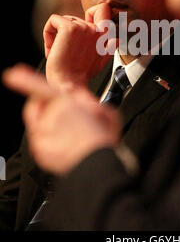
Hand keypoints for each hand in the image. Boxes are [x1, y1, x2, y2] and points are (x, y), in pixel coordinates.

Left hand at [2, 63, 119, 174]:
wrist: (98, 167)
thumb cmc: (103, 141)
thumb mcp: (105, 114)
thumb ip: (88, 102)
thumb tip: (77, 98)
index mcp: (66, 105)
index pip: (39, 88)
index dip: (25, 80)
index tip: (13, 74)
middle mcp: (49, 120)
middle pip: (38, 107)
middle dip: (48, 107)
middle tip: (68, 113)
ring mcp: (42, 138)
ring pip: (40, 125)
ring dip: (51, 125)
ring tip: (74, 134)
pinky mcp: (41, 153)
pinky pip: (42, 142)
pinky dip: (52, 141)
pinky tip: (69, 145)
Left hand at [43, 3, 113, 90]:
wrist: (69, 83)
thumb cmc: (81, 75)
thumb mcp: (100, 62)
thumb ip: (109, 48)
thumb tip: (117, 40)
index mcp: (104, 36)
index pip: (103, 9)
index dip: (92, 12)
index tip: (82, 27)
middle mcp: (96, 29)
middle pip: (74, 18)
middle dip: (66, 34)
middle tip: (66, 52)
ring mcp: (84, 27)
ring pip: (63, 20)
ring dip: (56, 36)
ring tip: (60, 53)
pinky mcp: (69, 28)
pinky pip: (53, 20)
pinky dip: (48, 33)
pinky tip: (52, 49)